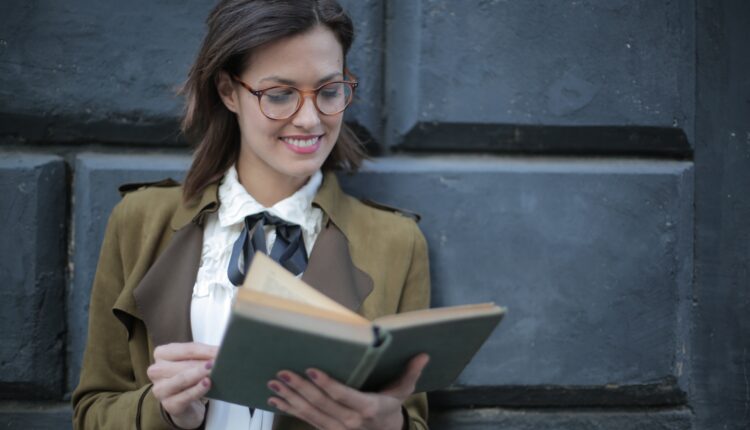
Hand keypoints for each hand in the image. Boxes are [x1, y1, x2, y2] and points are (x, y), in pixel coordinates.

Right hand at [147, 342, 217, 428]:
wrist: (184, 403)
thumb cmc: (188, 377)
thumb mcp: (193, 362)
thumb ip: (204, 355)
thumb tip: (223, 351)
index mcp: (162, 354)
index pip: (187, 349)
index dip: (206, 350)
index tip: (222, 350)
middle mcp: (157, 370)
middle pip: (185, 364)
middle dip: (204, 363)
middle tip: (222, 361)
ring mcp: (160, 389)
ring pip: (182, 379)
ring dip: (200, 374)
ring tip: (214, 371)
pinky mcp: (168, 404)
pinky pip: (185, 396)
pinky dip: (197, 389)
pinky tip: (207, 384)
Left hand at [267, 353, 428, 429]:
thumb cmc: (391, 408)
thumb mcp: (402, 392)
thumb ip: (410, 374)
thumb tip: (423, 355)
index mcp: (367, 408)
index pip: (343, 396)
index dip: (326, 384)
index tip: (311, 369)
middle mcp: (349, 421)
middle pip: (321, 404)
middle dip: (300, 388)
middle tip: (284, 372)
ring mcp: (336, 429)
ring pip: (309, 413)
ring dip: (290, 398)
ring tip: (274, 383)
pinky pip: (305, 420)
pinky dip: (288, 408)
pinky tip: (275, 398)